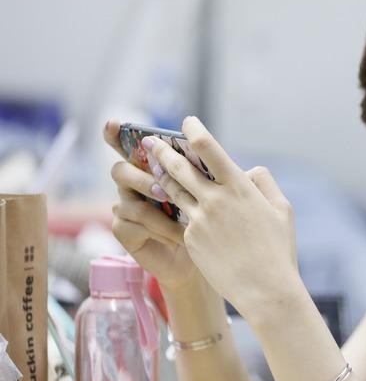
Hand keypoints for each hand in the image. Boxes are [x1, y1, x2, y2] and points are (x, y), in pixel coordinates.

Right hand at [104, 119, 201, 291]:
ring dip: (157, 208)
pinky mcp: (124, 229)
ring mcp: (126, 207)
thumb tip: (239, 162)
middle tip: (162, 189)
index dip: (114, 134)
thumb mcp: (218, 195)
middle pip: (120, 169)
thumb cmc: (210, 221)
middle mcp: (134, 184)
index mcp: (154, 168)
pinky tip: (179, 238)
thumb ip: (218, 176)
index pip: (129, 146)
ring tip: (183, 219)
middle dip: (140, 177)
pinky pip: (132, 223)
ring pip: (129, 199)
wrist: (203, 257)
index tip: (112, 123)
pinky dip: (159, 228)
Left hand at [142, 116, 300, 314]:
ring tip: (150, 167)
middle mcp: (215, 199)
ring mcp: (199, 219)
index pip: (209, 148)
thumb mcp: (282, 210)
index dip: (195, 130)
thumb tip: (249, 171)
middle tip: (150, 141)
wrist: (265, 289)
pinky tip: (167, 204)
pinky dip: (175, 209)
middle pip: (180, 166)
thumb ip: (265, 183)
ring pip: (172, 190)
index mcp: (240, 187)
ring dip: (160, 176)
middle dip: (162, 150)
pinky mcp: (190, 239)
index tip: (187, 123)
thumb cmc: (278, 250)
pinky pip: (180, 218)